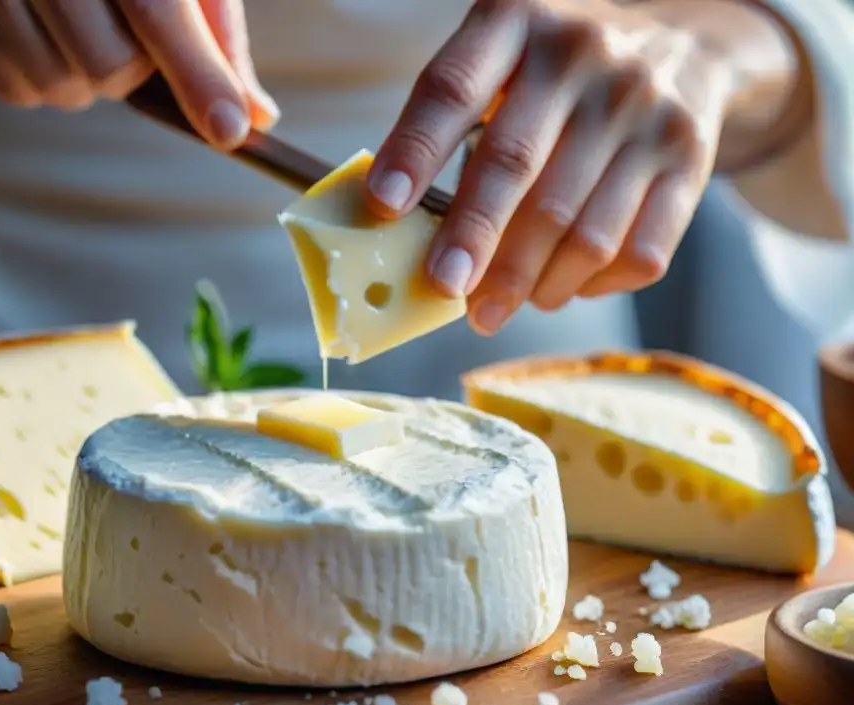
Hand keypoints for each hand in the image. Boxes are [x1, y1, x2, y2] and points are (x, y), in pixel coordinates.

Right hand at [0, 0, 278, 148]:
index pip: (156, 10)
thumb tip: (254, 115)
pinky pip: (15, 91)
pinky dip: (37, 75)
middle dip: (129, 70)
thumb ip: (213, 35)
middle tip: (118, 26)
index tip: (227, 131)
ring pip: (59, 90)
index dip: (196, 75)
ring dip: (81, 77)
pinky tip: (31, 23)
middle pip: (107, 70)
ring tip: (70, 17)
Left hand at [366, 0, 732, 334]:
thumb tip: (402, 228)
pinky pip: (638, 252)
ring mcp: (647, 109)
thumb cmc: (558, 73)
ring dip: (530, 284)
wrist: (687, 45)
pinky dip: (591, 287)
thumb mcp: (503, 60)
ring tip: (495, 305)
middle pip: (515, 166)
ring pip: (580, 230)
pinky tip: (560, 287)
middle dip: (473, 242)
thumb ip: (452, 125)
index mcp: (518, 22)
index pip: (453, 89)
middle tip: (443, 289)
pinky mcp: (691, 159)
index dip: (415, 150)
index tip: (384, 205)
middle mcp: (586, 56)